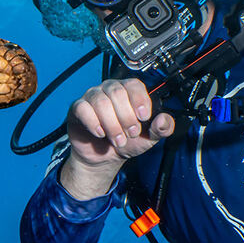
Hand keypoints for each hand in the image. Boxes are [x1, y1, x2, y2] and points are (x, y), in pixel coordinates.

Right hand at [60, 78, 175, 198]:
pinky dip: (93, 123)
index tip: (144, 117)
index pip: (134, 85)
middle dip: (126, 117)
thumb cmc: (126, 142)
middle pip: (117, 93)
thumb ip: (161, 129)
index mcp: (128, 91)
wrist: (104, 157)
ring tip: (117, 140)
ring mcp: (93, 97)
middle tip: (131, 133)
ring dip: (112, 124)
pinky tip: (100, 133)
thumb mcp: (149, 138)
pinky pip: (83, 108)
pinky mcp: (78, 108)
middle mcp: (110, 90)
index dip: (139, 100)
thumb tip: (165, 119)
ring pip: (101, 101)